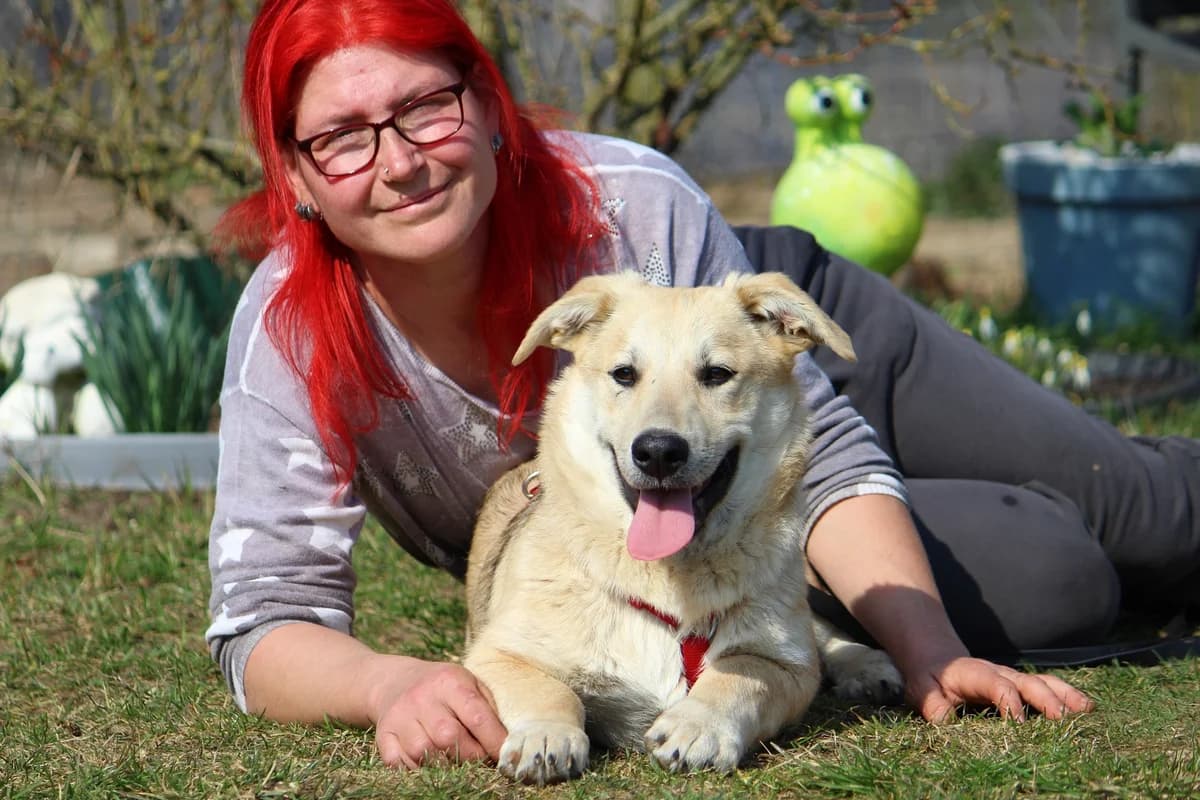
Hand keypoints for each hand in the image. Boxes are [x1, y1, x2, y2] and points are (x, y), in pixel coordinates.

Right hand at [369, 656, 507, 768]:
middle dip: (471, 756)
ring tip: (454, 758)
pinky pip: (399, 762)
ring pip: (424, 753)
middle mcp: (422, 697)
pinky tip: (428, 761)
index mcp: (450, 681)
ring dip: (444, 764)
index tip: (505, 755)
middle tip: (479, 758)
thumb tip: (509, 742)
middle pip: (450, 738)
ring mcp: (400, 716)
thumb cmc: (443, 687)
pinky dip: (416, 769)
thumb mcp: (469, 683)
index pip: (477, 716)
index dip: (494, 741)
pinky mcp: (384, 734)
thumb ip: (489, 708)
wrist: (395, 681)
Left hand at [905, 655, 1094, 722]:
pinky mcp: (1022, 686)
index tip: (1019, 724)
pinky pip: (1048, 688)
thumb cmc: (931, 678)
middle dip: (1046, 699)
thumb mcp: (922, 689)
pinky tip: (1087, 710)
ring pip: (1044, 682)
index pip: (996, 685)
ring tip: (1088, 710)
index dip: (1009, 703)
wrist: (938, 659)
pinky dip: (1068, 696)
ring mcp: (1014, 679)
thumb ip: (931, 703)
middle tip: (1064, 719)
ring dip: (1066, 695)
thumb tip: (942, 719)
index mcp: (976, 674)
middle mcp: (1000, 674)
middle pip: (1028, 682)